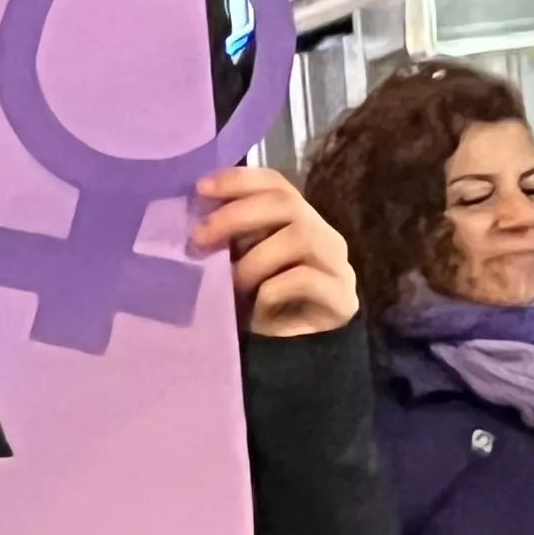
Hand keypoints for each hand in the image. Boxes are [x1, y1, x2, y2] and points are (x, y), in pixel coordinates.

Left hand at [193, 166, 354, 337]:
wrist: (289, 355)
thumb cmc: (256, 305)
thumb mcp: (235, 266)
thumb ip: (226, 242)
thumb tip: (191, 224)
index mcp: (296, 221)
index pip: (275, 184)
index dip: (239, 180)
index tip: (200, 188)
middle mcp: (322, 233)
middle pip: (287, 203)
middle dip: (236, 215)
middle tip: (199, 238)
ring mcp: (337, 264)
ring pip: (299, 236)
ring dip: (254, 260)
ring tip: (232, 284)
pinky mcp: (342, 296)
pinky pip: (304, 278)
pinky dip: (270, 290)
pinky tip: (257, 306)